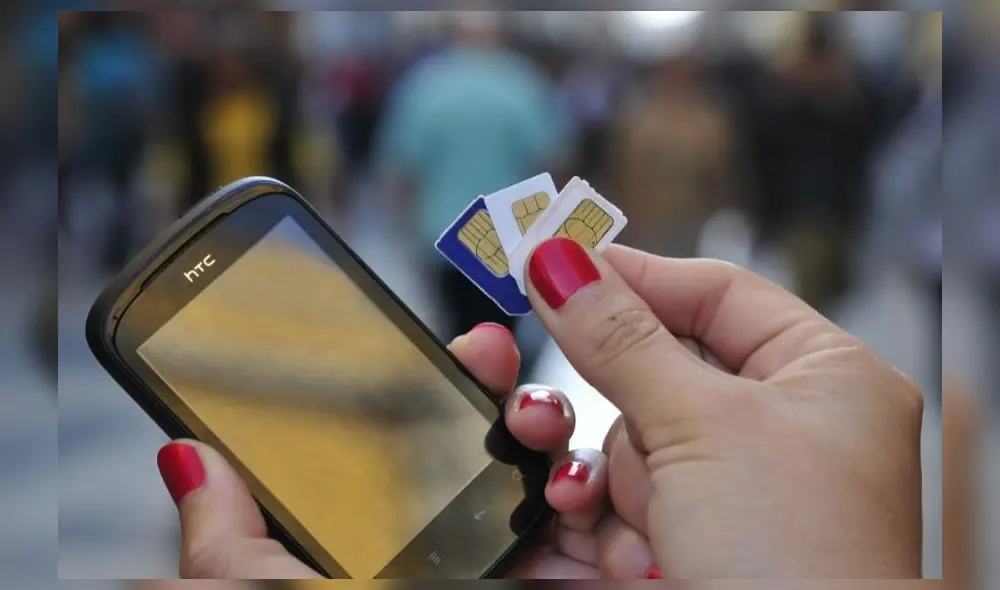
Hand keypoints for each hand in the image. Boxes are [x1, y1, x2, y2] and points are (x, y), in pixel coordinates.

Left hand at [154, 323, 652, 578]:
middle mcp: (461, 548)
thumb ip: (229, 547)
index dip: (421, 388)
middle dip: (490, 381)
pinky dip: (593, 475)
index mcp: (388, 548)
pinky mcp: (582, 569)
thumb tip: (188, 466)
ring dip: (543, 418)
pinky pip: (602, 501)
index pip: (408, 447)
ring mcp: (525, 557)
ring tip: (529, 422)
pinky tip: (568, 479)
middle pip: (485, 435)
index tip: (427, 349)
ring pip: (548, 454)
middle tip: (482, 354)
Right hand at [524, 238, 923, 577]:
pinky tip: (623, 556)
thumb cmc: (796, 564)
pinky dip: (604, 526)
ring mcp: (729, 494)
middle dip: (617, 411)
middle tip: (531, 387)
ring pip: (626, 446)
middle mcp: (779, 432)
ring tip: (626, 523)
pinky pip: (617, 504)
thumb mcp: (703, 427)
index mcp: (821, 380)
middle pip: (656, 375)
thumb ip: (620, 337)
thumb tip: (560, 259)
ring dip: (613, 484)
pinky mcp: (686, 544)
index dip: (633, 277)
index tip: (554, 265)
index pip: (716, 293)